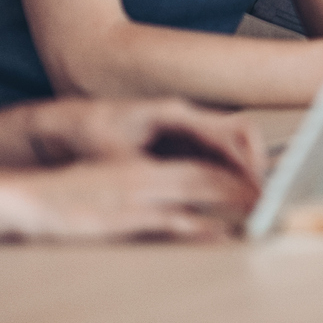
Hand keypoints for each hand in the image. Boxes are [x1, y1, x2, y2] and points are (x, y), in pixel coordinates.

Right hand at [0, 158, 258, 242]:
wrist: (24, 199)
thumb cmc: (68, 197)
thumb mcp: (110, 184)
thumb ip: (144, 190)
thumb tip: (176, 207)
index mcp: (145, 167)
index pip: (201, 164)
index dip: (234, 173)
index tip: (261, 185)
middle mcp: (147, 176)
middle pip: (209, 176)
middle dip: (246, 187)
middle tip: (276, 200)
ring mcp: (137, 197)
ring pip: (199, 193)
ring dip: (233, 202)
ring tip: (263, 212)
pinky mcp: (124, 219)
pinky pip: (171, 222)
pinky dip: (201, 228)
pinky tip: (222, 236)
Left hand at [23, 98, 266, 187]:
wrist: (58, 124)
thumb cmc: (83, 130)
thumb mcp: (108, 152)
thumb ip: (141, 170)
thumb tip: (165, 189)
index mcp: (176, 114)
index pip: (232, 131)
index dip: (250, 159)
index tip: (258, 185)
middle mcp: (185, 121)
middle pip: (239, 141)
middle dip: (255, 172)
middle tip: (264, 201)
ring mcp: (181, 135)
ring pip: (227, 154)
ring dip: (241, 179)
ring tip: (251, 207)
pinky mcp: (174, 150)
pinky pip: (210, 163)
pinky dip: (223, 182)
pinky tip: (224, 205)